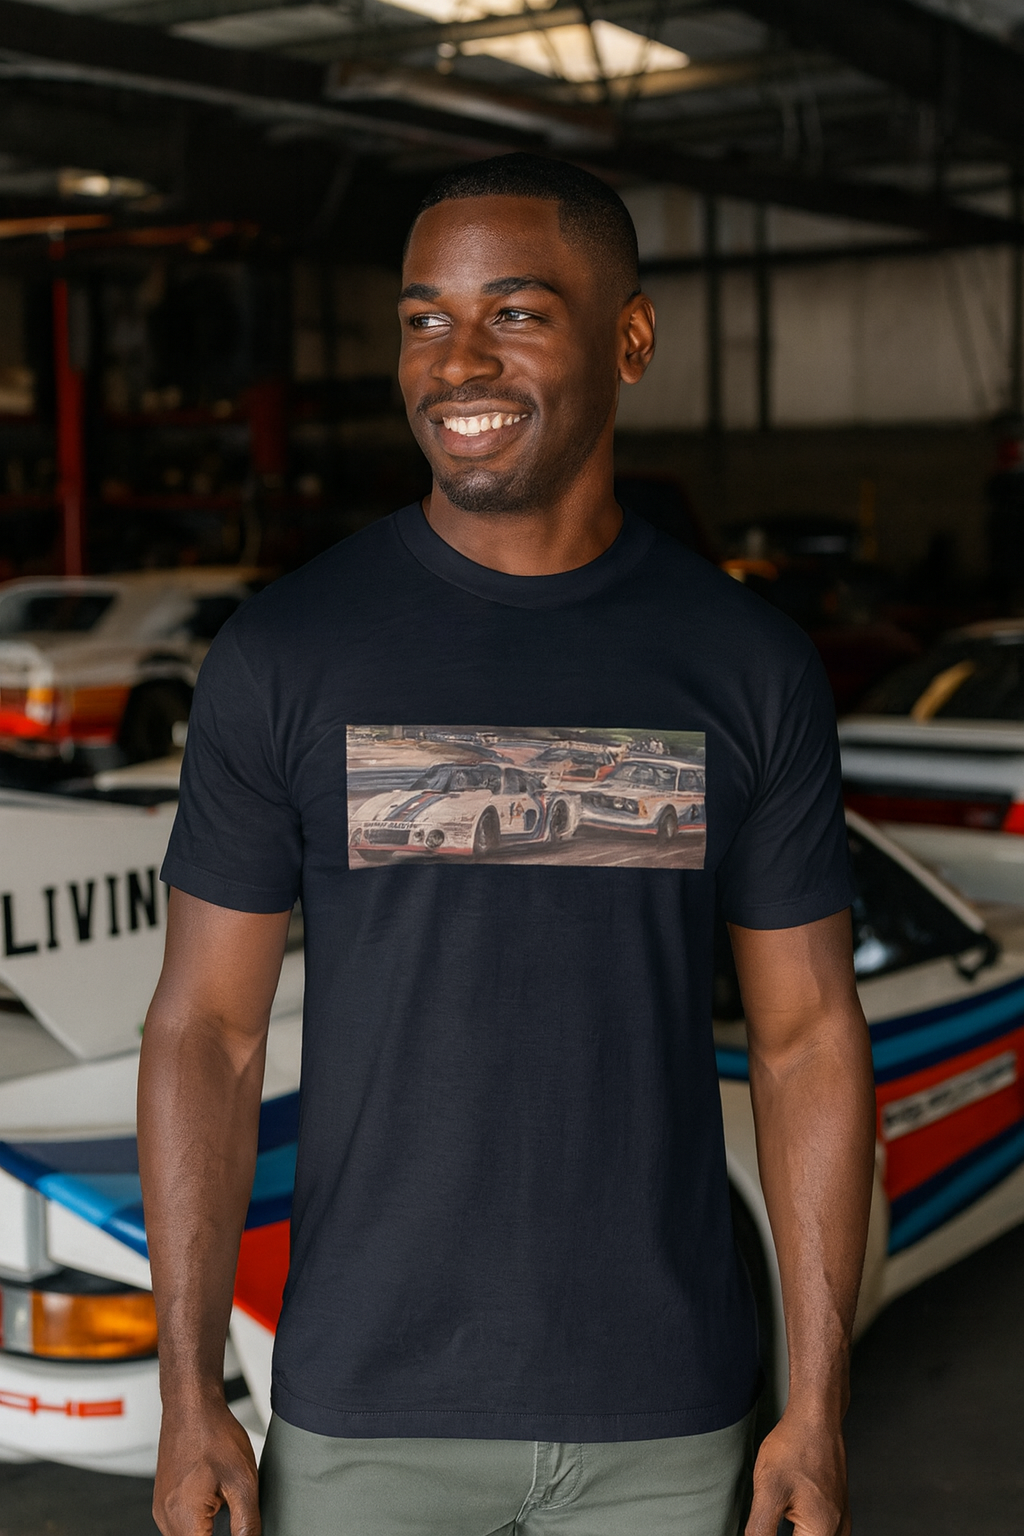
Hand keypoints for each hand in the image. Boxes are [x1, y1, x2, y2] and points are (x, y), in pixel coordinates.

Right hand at [153, 1396, 259, 1535]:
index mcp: (183, 1517)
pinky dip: (199, 1525)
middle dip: (216, 1535)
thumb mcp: (242, 1482)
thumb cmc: (213, 1434)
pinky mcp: (163, 1502)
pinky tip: (216, 1505)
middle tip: (233, 1511)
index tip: (237, 1531)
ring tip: (226, 1506)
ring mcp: (162, 1511)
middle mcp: (166, 1518)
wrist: (191, 1406)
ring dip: (207, 1532)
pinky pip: (180, 1527)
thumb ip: (246, 1524)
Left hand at [745, 1408, 848, 1535]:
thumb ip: (760, 1529)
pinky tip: (791, 1521)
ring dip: (794, 1533)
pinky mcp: (838, 1508)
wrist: (816, 1416)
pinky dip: (804, 1531)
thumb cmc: (795, 1446)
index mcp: (822, 1531)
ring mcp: (840, 1519)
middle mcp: (837, 1530)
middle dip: (781, 1533)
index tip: (765, 1523)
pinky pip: (823, 1532)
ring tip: (777, 1517)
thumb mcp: (768, 1490)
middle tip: (770, 1516)